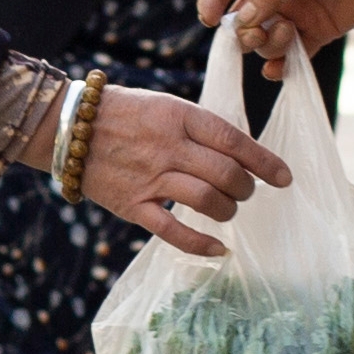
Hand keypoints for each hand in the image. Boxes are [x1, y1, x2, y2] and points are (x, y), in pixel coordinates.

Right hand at [72, 83, 290, 261]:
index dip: (265, 162)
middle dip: (246, 188)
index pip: (234, 140)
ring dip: (228, 210)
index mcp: (179, 116)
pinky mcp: (133, 205)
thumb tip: (240, 152)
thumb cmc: (124, 113)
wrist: (69, 128)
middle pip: (226, 174)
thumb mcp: (165, 104)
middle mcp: (168, 147)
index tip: (284, 178)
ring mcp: (150, 178)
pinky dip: (200, 244)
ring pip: (207, 201)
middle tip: (245, 192)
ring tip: (228, 209)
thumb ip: (199, 127)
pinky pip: (173, 231)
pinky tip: (218, 249)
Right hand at [202, 0, 353, 78]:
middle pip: (241, 18)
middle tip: (258, 34)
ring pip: (264, 39)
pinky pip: (290, 55)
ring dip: (268, 44)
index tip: (209, 21)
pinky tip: (280, 71)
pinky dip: (281, 66)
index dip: (211, 1)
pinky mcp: (316, 31)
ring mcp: (295, 11)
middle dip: (244, 32)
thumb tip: (241, 23)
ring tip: (288, 35)